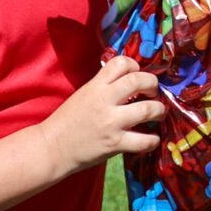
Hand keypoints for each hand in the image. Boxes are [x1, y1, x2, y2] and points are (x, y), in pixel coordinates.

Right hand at [40, 55, 163, 173]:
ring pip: (148, 109)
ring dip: (159, 111)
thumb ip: (104, 86)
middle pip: (139, 81)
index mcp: (95, 86)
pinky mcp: (115, 144)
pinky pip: (144, 141)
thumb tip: (131, 82)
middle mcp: (104, 100)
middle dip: (153, 84)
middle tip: (153, 93)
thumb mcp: (83, 94)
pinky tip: (152, 140)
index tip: (137, 74)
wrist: (51, 148)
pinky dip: (153, 140)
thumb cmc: (67, 121)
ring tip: (158, 114)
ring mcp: (111, 122)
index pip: (121, 63)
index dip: (135, 66)